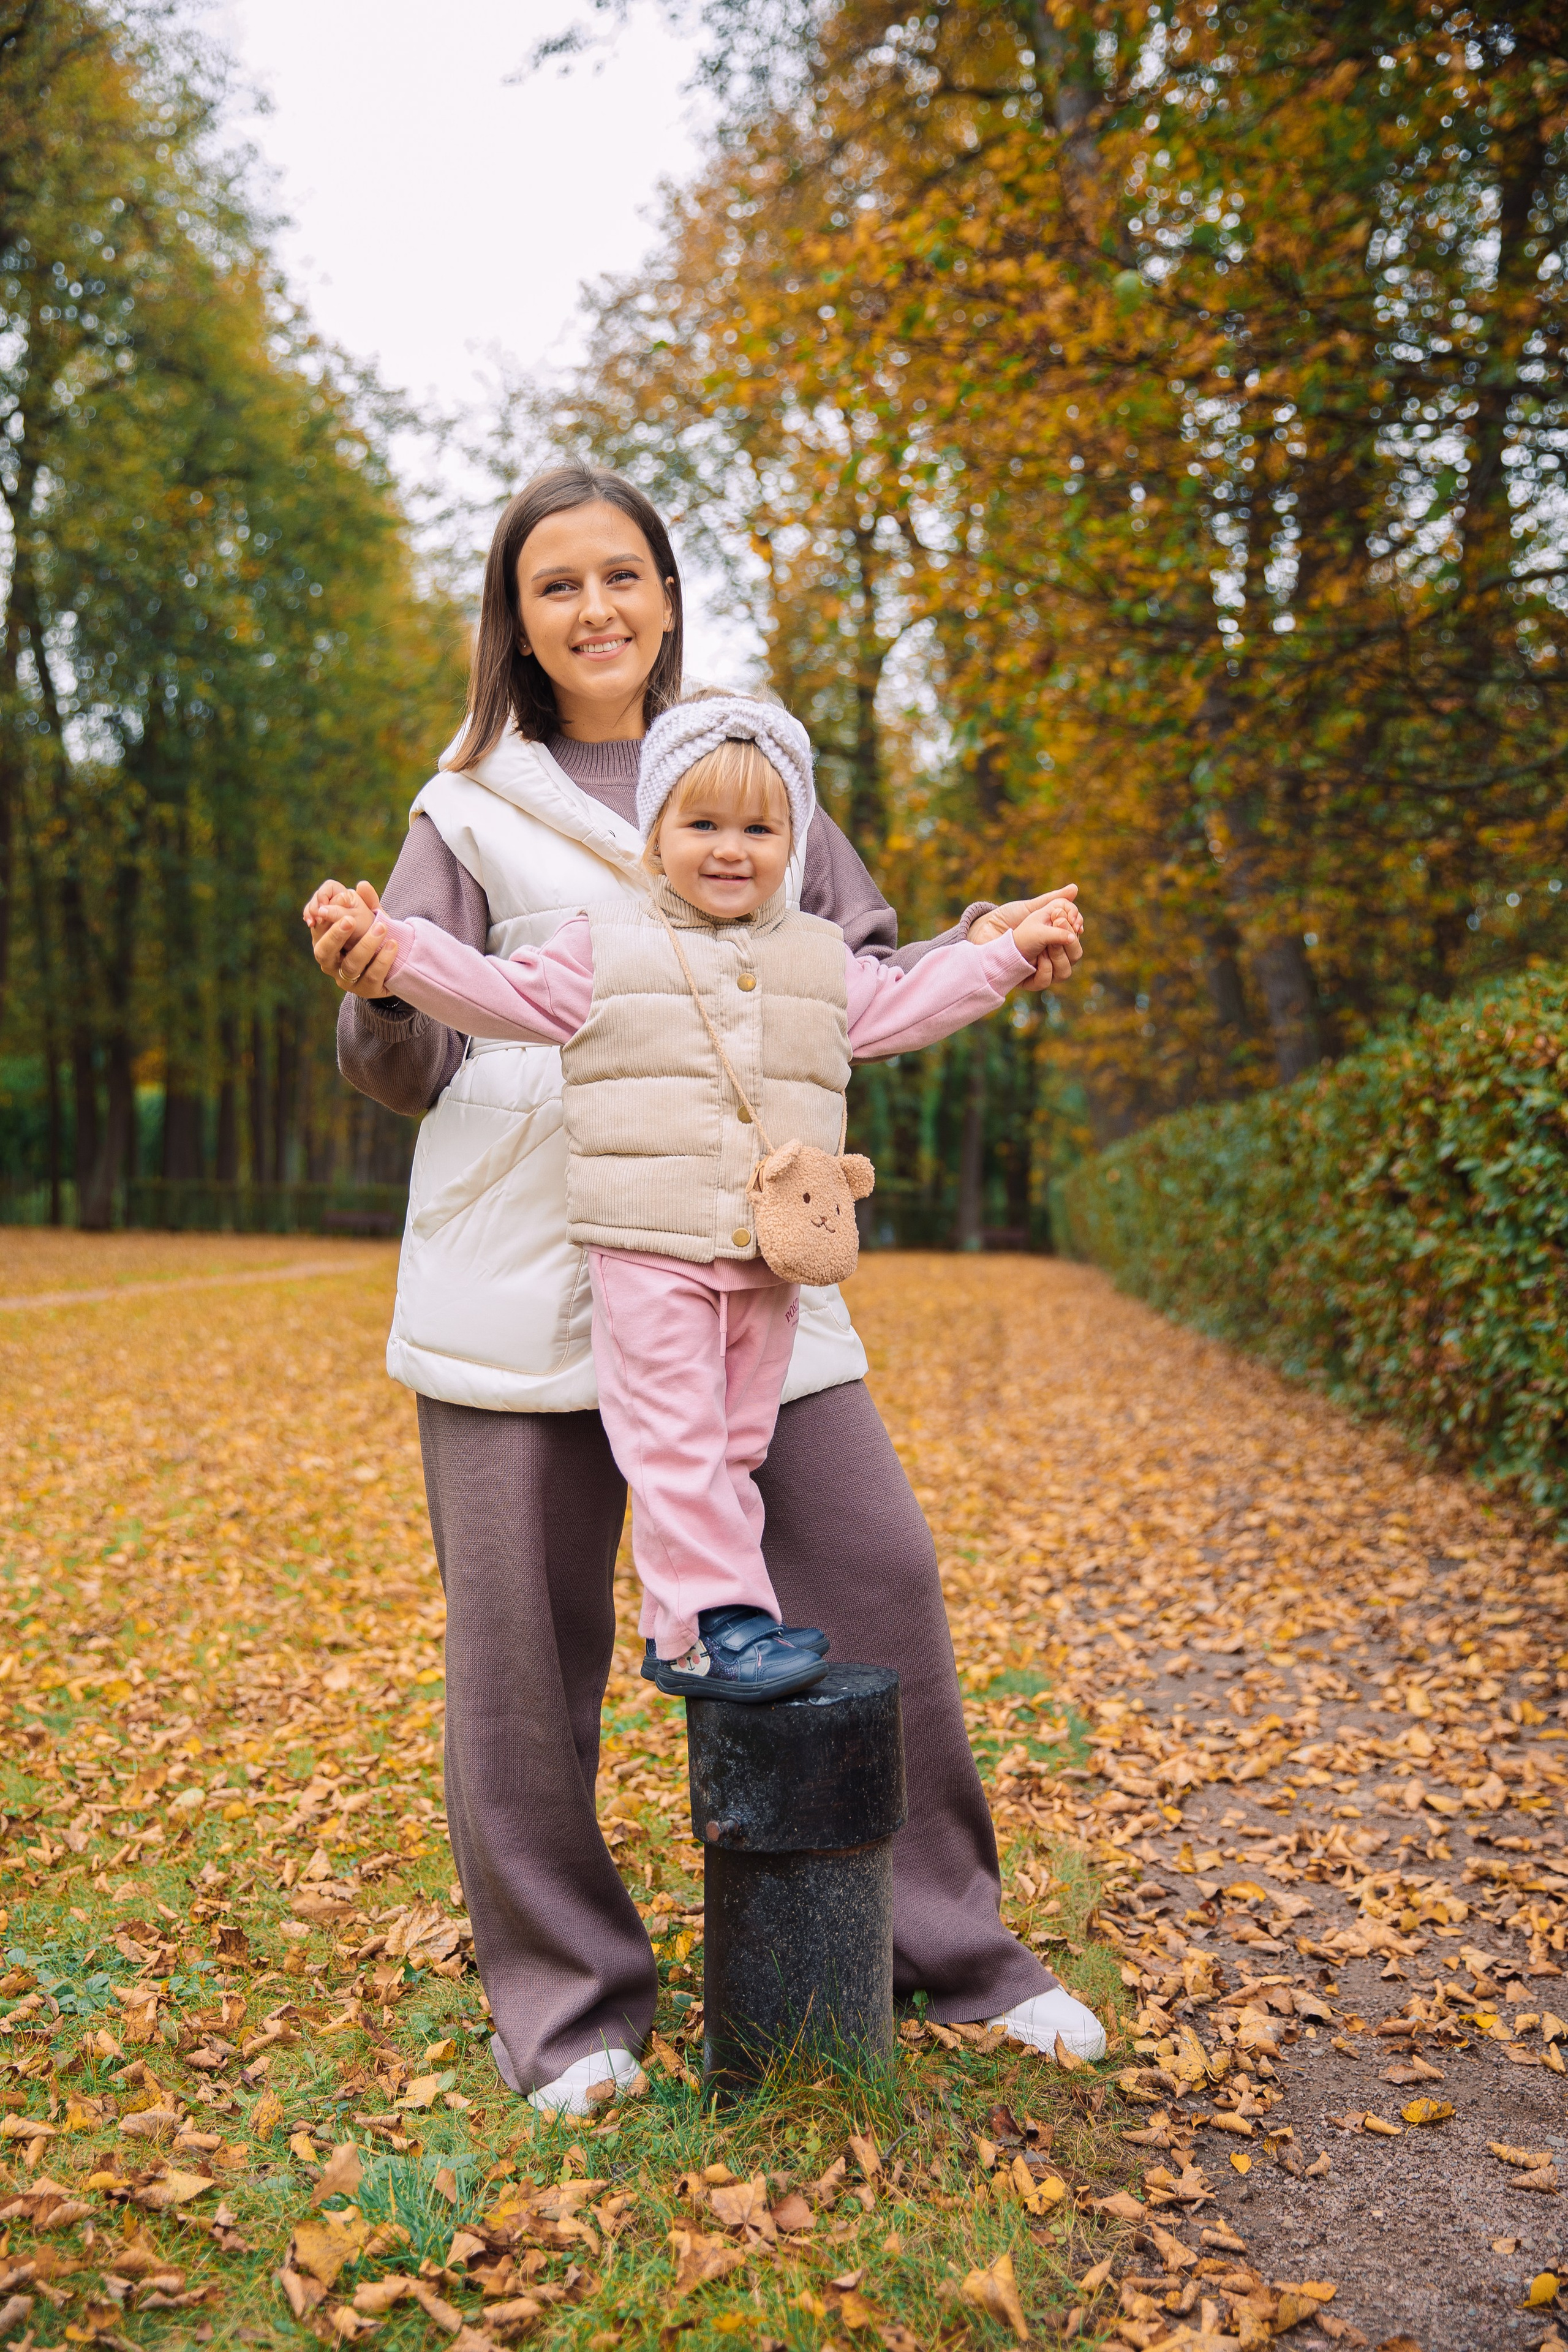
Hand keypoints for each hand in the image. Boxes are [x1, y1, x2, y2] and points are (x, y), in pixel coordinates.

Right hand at [304, 878, 398, 1000]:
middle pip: (323, 951)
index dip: (323, 914)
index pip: (317, 927)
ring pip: (350, 965)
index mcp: (324, 942)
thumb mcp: (370, 919)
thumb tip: (362, 885)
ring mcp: (346, 979)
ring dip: (365, 945)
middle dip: (335, 935)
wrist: (394, 967)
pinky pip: (372, 976)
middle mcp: (330, 963)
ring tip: (382, 928)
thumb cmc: (374, 938)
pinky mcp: (366, 990)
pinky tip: (392, 945)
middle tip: (349, 919)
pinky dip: (382, 960)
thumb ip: (367, 903)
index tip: (340, 900)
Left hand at [970, 884, 1083, 989]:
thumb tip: (1075, 888)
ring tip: (1045, 946)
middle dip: (1069, 942)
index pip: (1076, 934)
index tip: (1074, 922)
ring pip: (1065, 971)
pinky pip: (1046, 980)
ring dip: (1058, 956)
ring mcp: (1043, 967)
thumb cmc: (1008, 919)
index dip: (1076, 927)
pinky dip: (1044, 969)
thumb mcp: (1031, 908)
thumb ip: (1053, 900)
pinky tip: (1036, 958)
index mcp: (1056, 934)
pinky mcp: (1030, 979)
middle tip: (1058, 926)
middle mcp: (1053, 953)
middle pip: (1076, 954)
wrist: (985, 934)